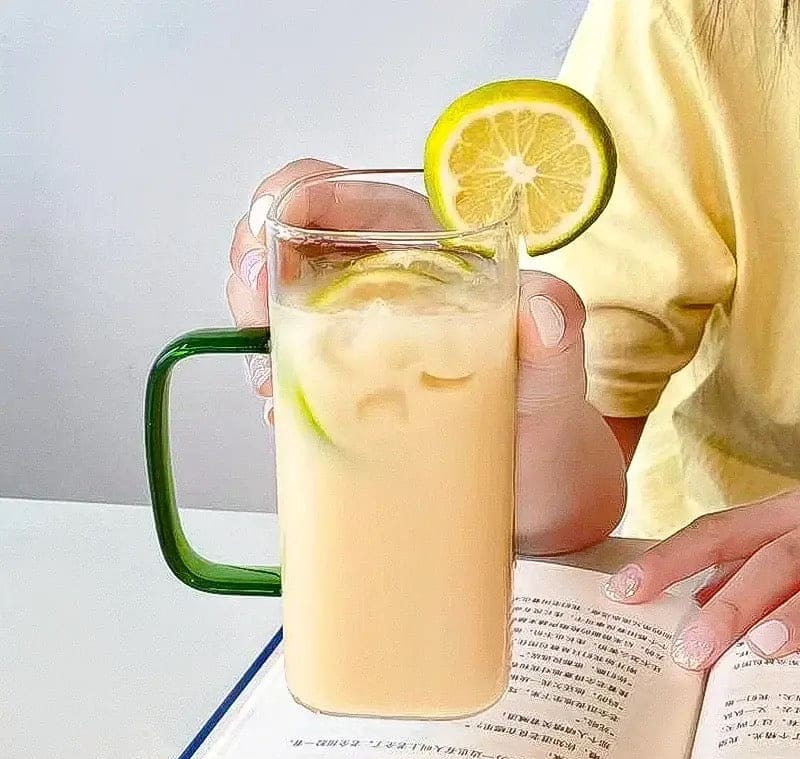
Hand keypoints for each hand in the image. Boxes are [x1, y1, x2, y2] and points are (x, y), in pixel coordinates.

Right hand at [226, 161, 625, 551]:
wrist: (533, 486)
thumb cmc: (545, 417)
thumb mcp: (556, 371)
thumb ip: (560, 333)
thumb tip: (539, 310)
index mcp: (429, 254)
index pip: (352, 197)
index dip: (298, 193)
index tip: (271, 226)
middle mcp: (386, 287)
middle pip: (295, 244)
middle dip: (256, 259)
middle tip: (253, 308)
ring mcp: (359, 337)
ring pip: (281, 302)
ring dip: (255, 321)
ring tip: (268, 371)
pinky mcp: (345, 385)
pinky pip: (290, 364)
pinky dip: (270, 376)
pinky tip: (281, 406)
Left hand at [603, 490, 799, 668]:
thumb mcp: (780, 546)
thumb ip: (741, 568)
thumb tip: (695, 602)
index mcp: (776, 517)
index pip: (713, 533)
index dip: (667, 560)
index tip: (623, 590)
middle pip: (765, 561)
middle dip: (726, 606)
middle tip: (689, 653)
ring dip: (785, 615)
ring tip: (758, 648)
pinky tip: (799, 657)